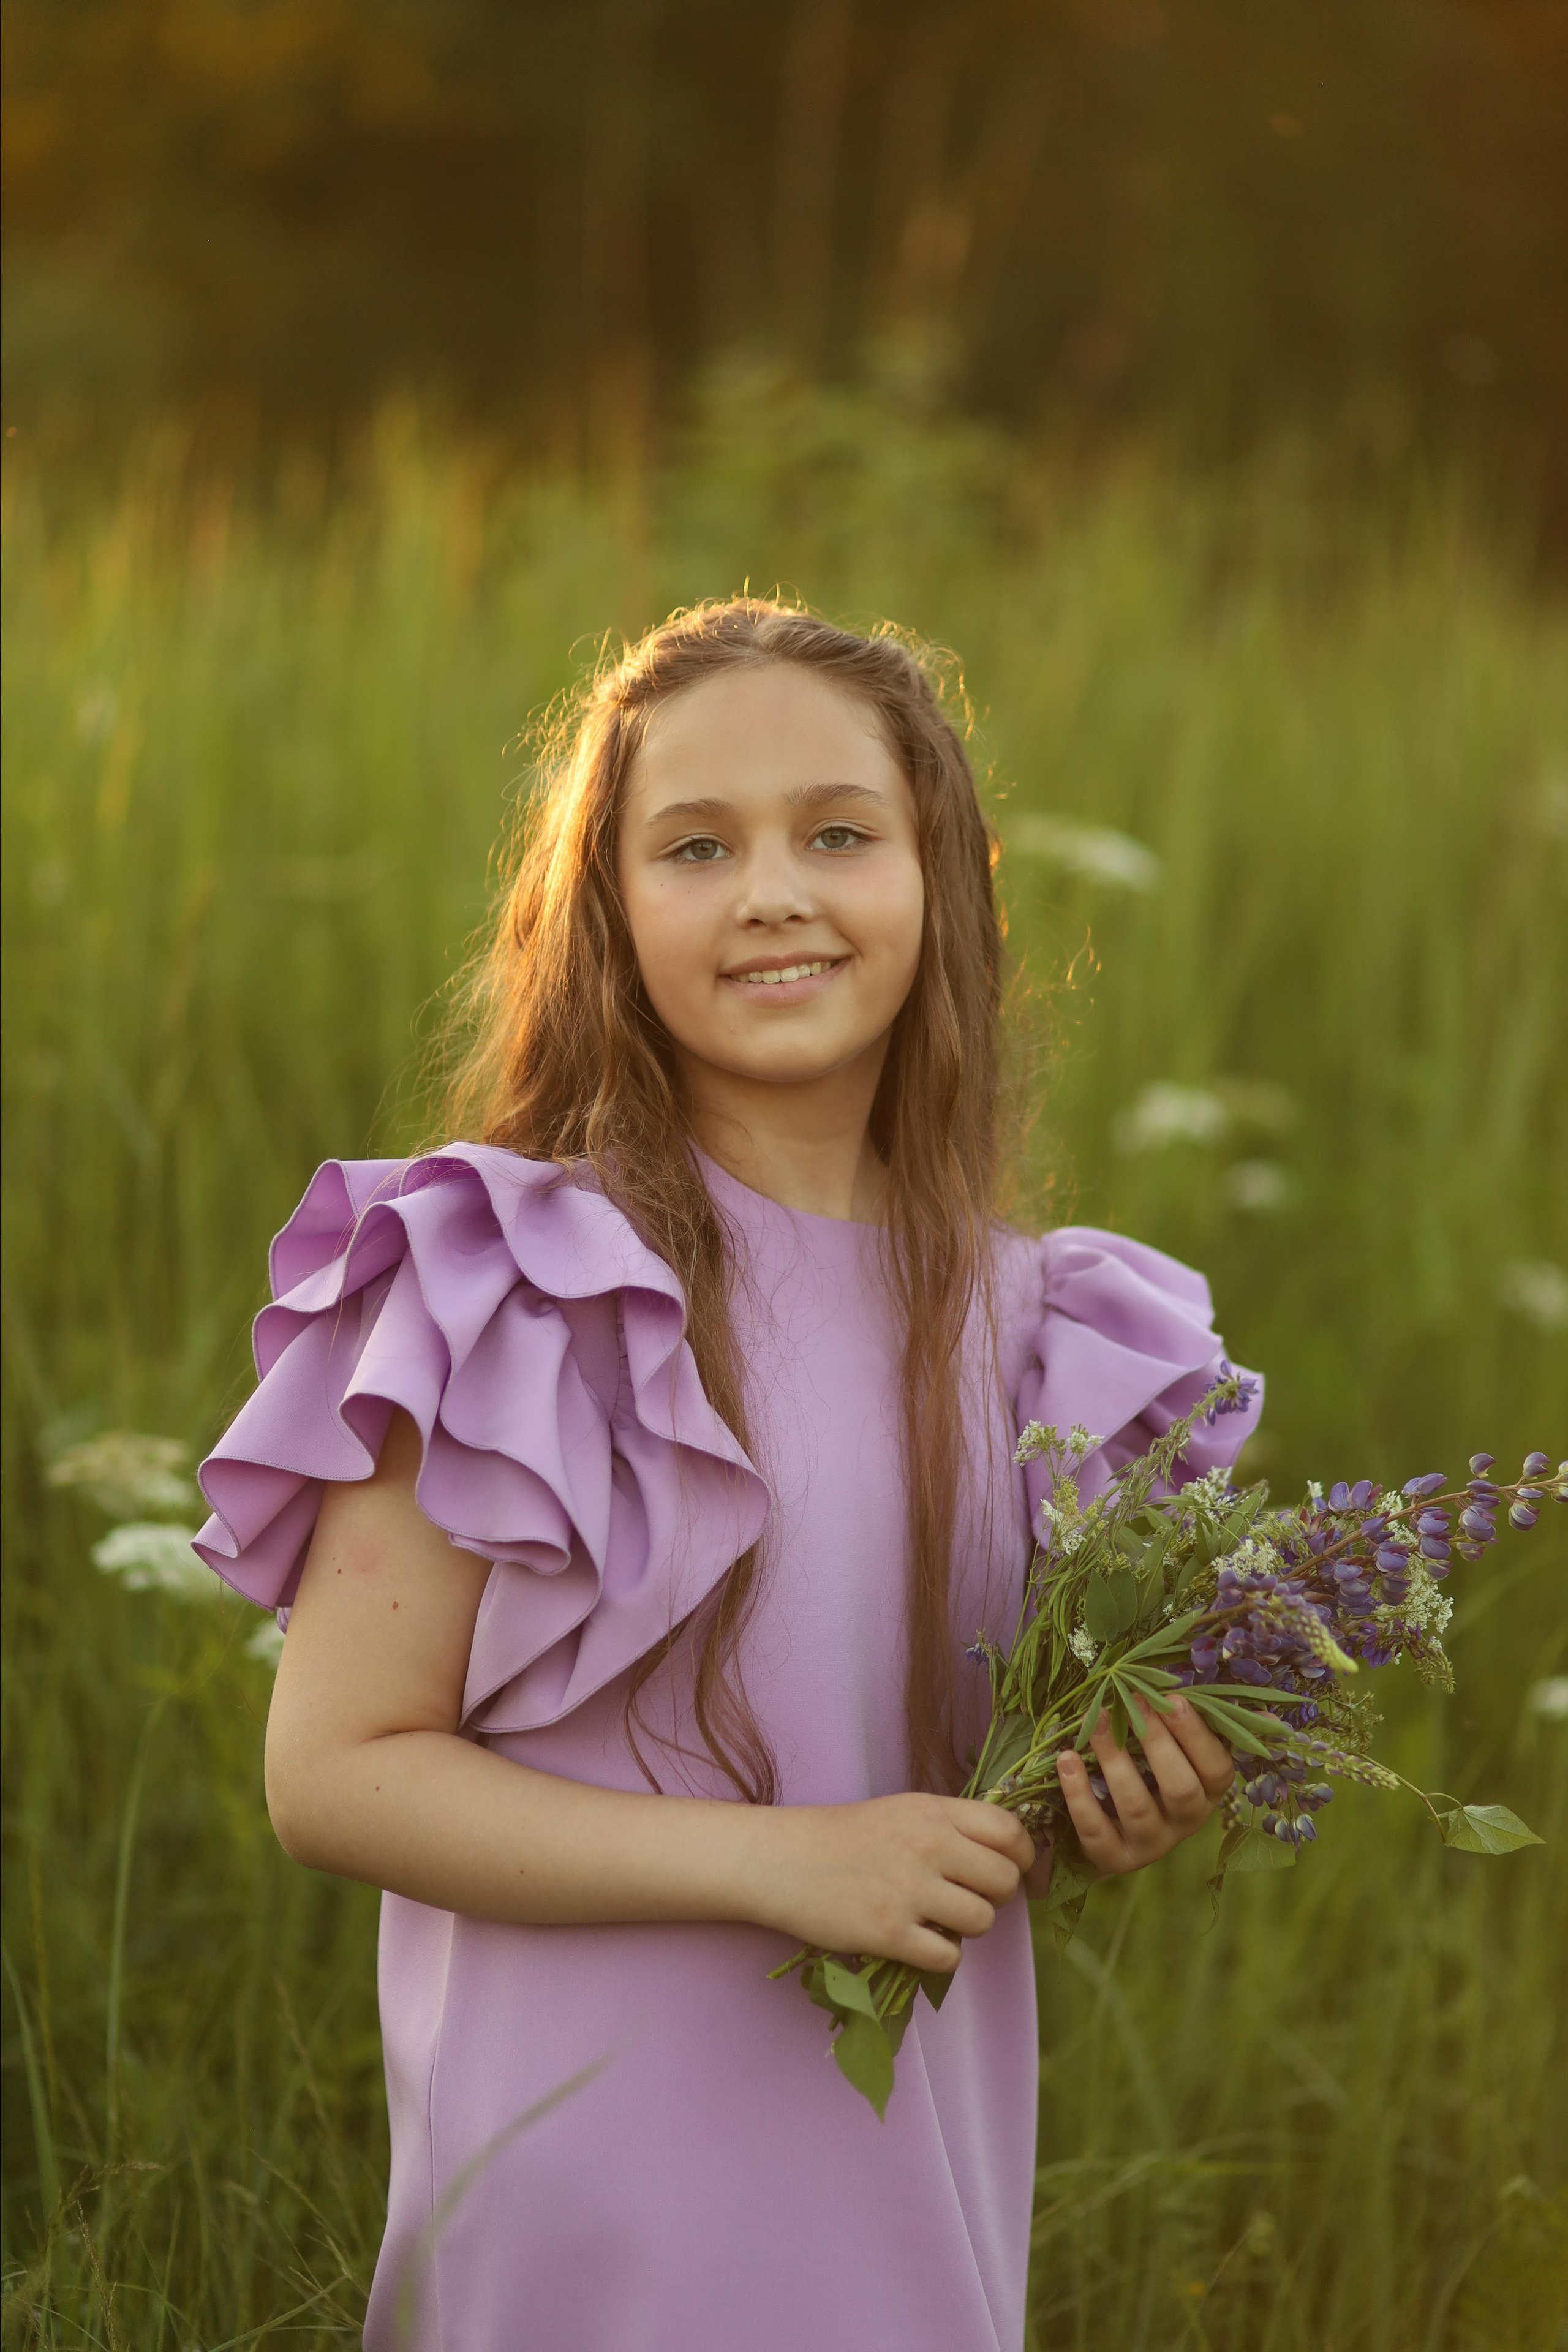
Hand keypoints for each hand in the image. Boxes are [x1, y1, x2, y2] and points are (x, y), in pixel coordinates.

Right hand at [754, 1794, 1036, 1973]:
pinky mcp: (890, 1933)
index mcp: (934, 1812)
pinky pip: (949, 1957)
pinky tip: (918, 1941)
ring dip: (967, 1927)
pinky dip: (940, 1956)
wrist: (784, 1860)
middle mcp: (929, 1845)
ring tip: (938, 1918)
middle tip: (967, 1897)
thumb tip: (1008, 1853)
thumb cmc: (847, 1836)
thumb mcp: (904, 1811)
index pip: (1010, 1831)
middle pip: (1005, 1881)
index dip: (1022, 1856)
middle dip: (996, 1896)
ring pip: (982, 1921)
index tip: (1010, 1869)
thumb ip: (952, 1825)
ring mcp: (910, 1890)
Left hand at [1056, 1695, 1232, 1877]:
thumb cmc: (1150, 1769)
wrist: (1111, 1827)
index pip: (1216, 1768)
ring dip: (1115, 1760)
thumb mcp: (1181, 1751)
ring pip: (1136, 1807)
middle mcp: (1185, 1822)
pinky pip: (1096, 1831)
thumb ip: (1208, 1726)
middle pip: (1179, 1788)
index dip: (1197, 1735)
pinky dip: (1079, 1794)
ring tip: (1094, 1721)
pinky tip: (1066, 1759)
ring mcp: (1150, 1844)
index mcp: (1208, 1792)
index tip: (1173, 1698)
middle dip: (1157, 1742)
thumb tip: (1270, 1717)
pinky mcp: (1114, 1858)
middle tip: (1134, 1703)